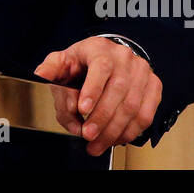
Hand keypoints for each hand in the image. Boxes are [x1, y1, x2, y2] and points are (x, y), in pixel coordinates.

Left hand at [34, 36, 161, 156]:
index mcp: (100, 48)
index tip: (82, 109)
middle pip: (118, 90)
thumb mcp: (63, 60)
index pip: (100, 66)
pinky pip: (145, 114)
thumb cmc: (85, 61)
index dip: (93, 89)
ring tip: (98, 144)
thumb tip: (41, 76)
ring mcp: (141, 72)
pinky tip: (116, 139)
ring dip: (114, 130)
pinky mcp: (153, 86)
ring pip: (133, 106)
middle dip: (101, 118)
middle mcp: (124, 58)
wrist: (110, 56)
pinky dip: (130, 131)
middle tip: (88, 135)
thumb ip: (50, 68)